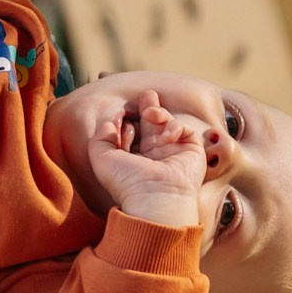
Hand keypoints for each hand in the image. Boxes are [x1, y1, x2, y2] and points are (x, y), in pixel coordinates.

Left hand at [75, 92, 207, 229]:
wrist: (156, 197)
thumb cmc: (127, 182)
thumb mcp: (101, 158)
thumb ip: (100, 137)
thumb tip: (110, 123)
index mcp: (133, 157)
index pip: (130, 130)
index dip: (124, 121)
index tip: (120, 120)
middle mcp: (154, 154)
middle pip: (150, 122)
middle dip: (147, 105)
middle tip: (147, 95)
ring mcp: (173, 151)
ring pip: (167, 122)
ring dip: (158, 112)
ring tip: (152, 114)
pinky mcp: (190, 150)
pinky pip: (184, 129)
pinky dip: (175, 126)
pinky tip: (167, 135)